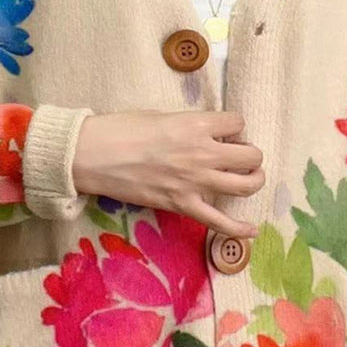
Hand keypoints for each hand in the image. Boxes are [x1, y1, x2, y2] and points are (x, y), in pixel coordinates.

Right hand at [71, 109, 264, 239]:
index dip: (233, 127)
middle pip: (250, 155)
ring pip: (245, 186)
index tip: (224, 132)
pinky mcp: (182, 206)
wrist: (94, 155)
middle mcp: (202, 153)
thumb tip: (207, 136)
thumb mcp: (162, 116)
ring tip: (248, 179)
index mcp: (196, 125)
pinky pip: (220, 222)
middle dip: (250, 154)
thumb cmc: (121, 129)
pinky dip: (239, 229)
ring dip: (253, 181)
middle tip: (239, 155)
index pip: (238, 122)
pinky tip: (251, 230)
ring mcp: (194, 182)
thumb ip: (190, 126)